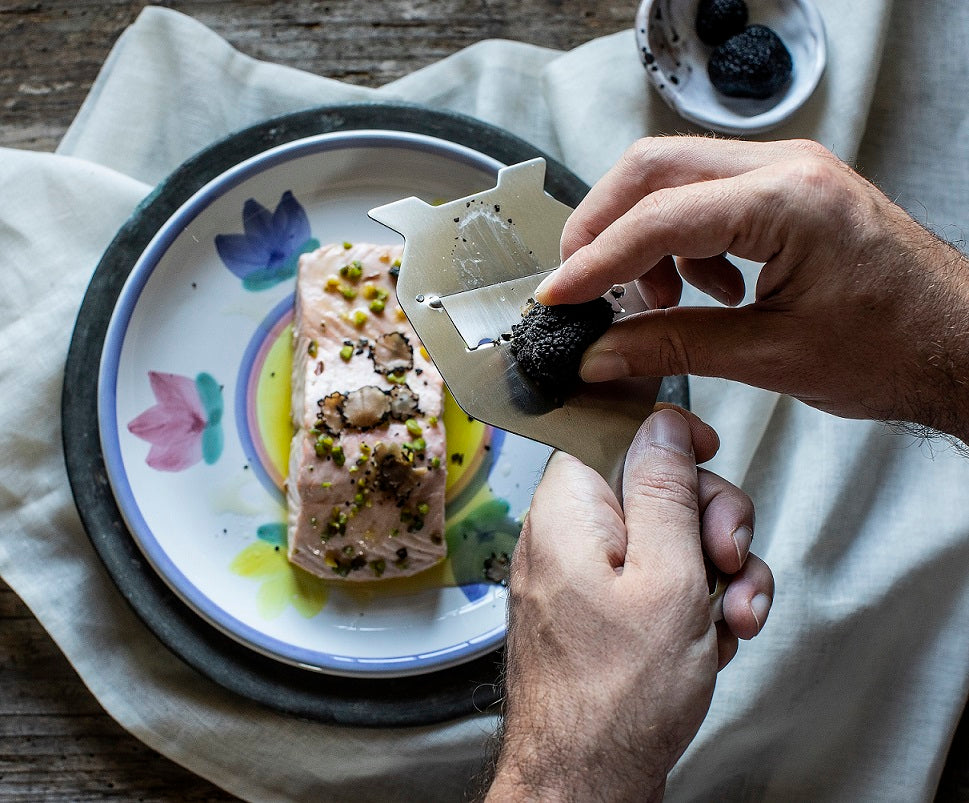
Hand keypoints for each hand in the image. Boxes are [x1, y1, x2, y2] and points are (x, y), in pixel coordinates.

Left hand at [486, 408, 772, 801]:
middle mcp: (568, 535)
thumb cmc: (616, 698)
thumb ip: (667, 491)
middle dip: (711, 522)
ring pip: (668, 540)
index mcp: (568, 509)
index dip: (668, 437)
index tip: (709, 453)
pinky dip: (695, 606)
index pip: (613, 429)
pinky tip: (711, 642)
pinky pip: (658, 584)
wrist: (586, 782)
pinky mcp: (605, 612)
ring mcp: (587, 576)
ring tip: (731, 621)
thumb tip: (663, 424)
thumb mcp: (666, 578)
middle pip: (655, 486)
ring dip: (716, 575)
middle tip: (729, 563)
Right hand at [537, 137, 968, 442]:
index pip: (659, 216)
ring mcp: (788, 171)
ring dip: (643, 236)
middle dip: (603, 227)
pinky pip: (706, 195)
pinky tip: (703, 290)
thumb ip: (674, 347)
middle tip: (582, 284)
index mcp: (788, 201)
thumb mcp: (771, 357)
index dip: (596, 261)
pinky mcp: (788, 189)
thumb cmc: (894, 348)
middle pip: (653, 168)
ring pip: (674, 175)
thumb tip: (601, 352)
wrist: (957, 345)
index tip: (558, 297)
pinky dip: (680, 240)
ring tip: (657, 300)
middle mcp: (787, 167)